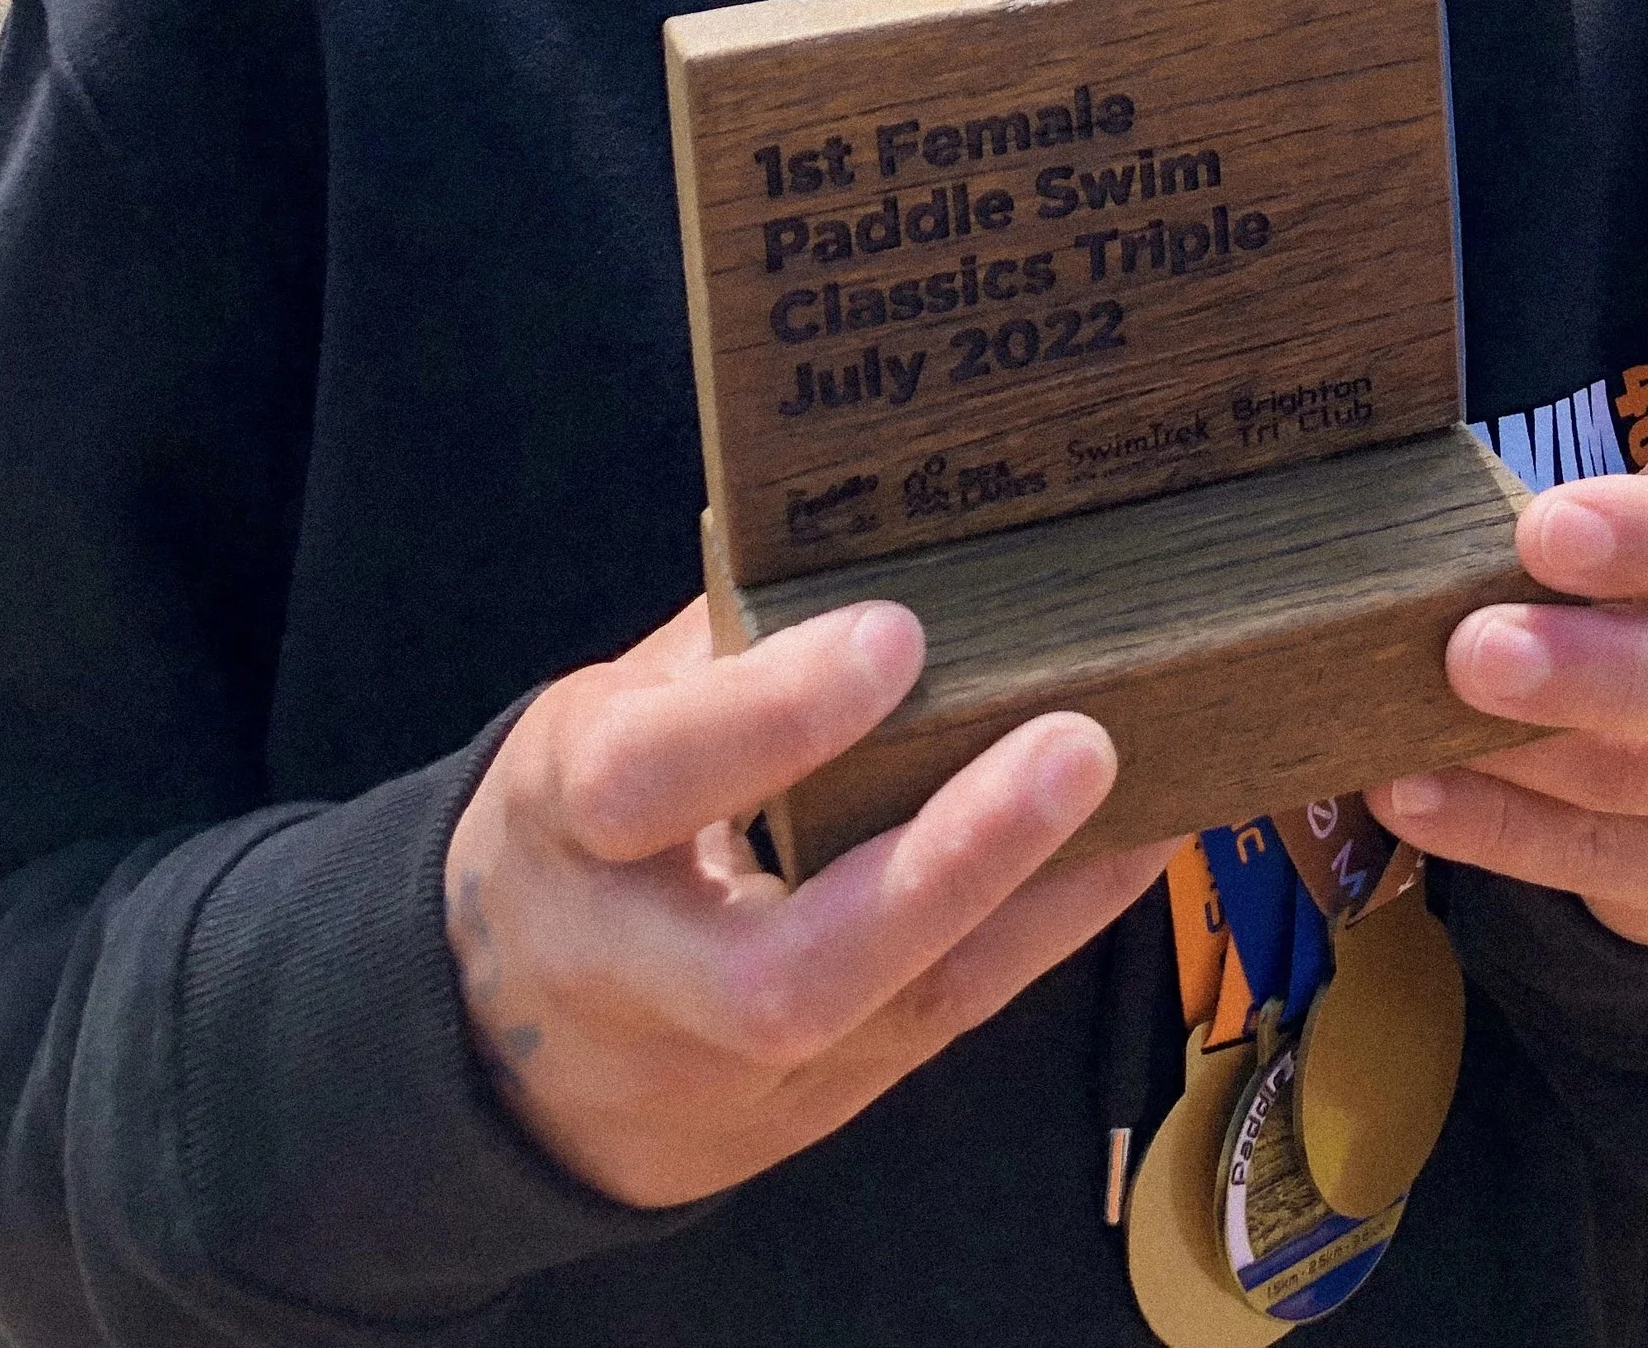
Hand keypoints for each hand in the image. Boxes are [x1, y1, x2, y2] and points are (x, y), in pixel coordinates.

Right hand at [444, 595, 1169, 1205]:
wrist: (503, 1048)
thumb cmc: (585, 826)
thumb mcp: (606, 715)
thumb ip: (726, 649)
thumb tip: (879, 534)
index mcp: (568, 827)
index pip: (649, 780)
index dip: (772, 714)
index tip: (898, 633)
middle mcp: (639, 974)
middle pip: (785, 973)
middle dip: (945, 864)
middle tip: (1075, 745)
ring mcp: (725, 1071)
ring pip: (889, 1020)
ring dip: (1032, 902)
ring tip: (1144, 791)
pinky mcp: (808, 1112)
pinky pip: (940, 1026)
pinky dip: (1044, 931)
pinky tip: (1133, 846)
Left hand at [1368, 443, 1647, 946]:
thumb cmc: (1633, 578)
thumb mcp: (1629, 519)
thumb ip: (1560, 519)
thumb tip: (1433, 524)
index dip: (1646, 535)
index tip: (1542, 530)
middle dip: (1591, 666)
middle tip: (1475, 650)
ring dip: (1530, 756)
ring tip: (1423, 733)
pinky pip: (1598, 857)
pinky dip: (1495, 828)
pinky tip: (1414, 795)